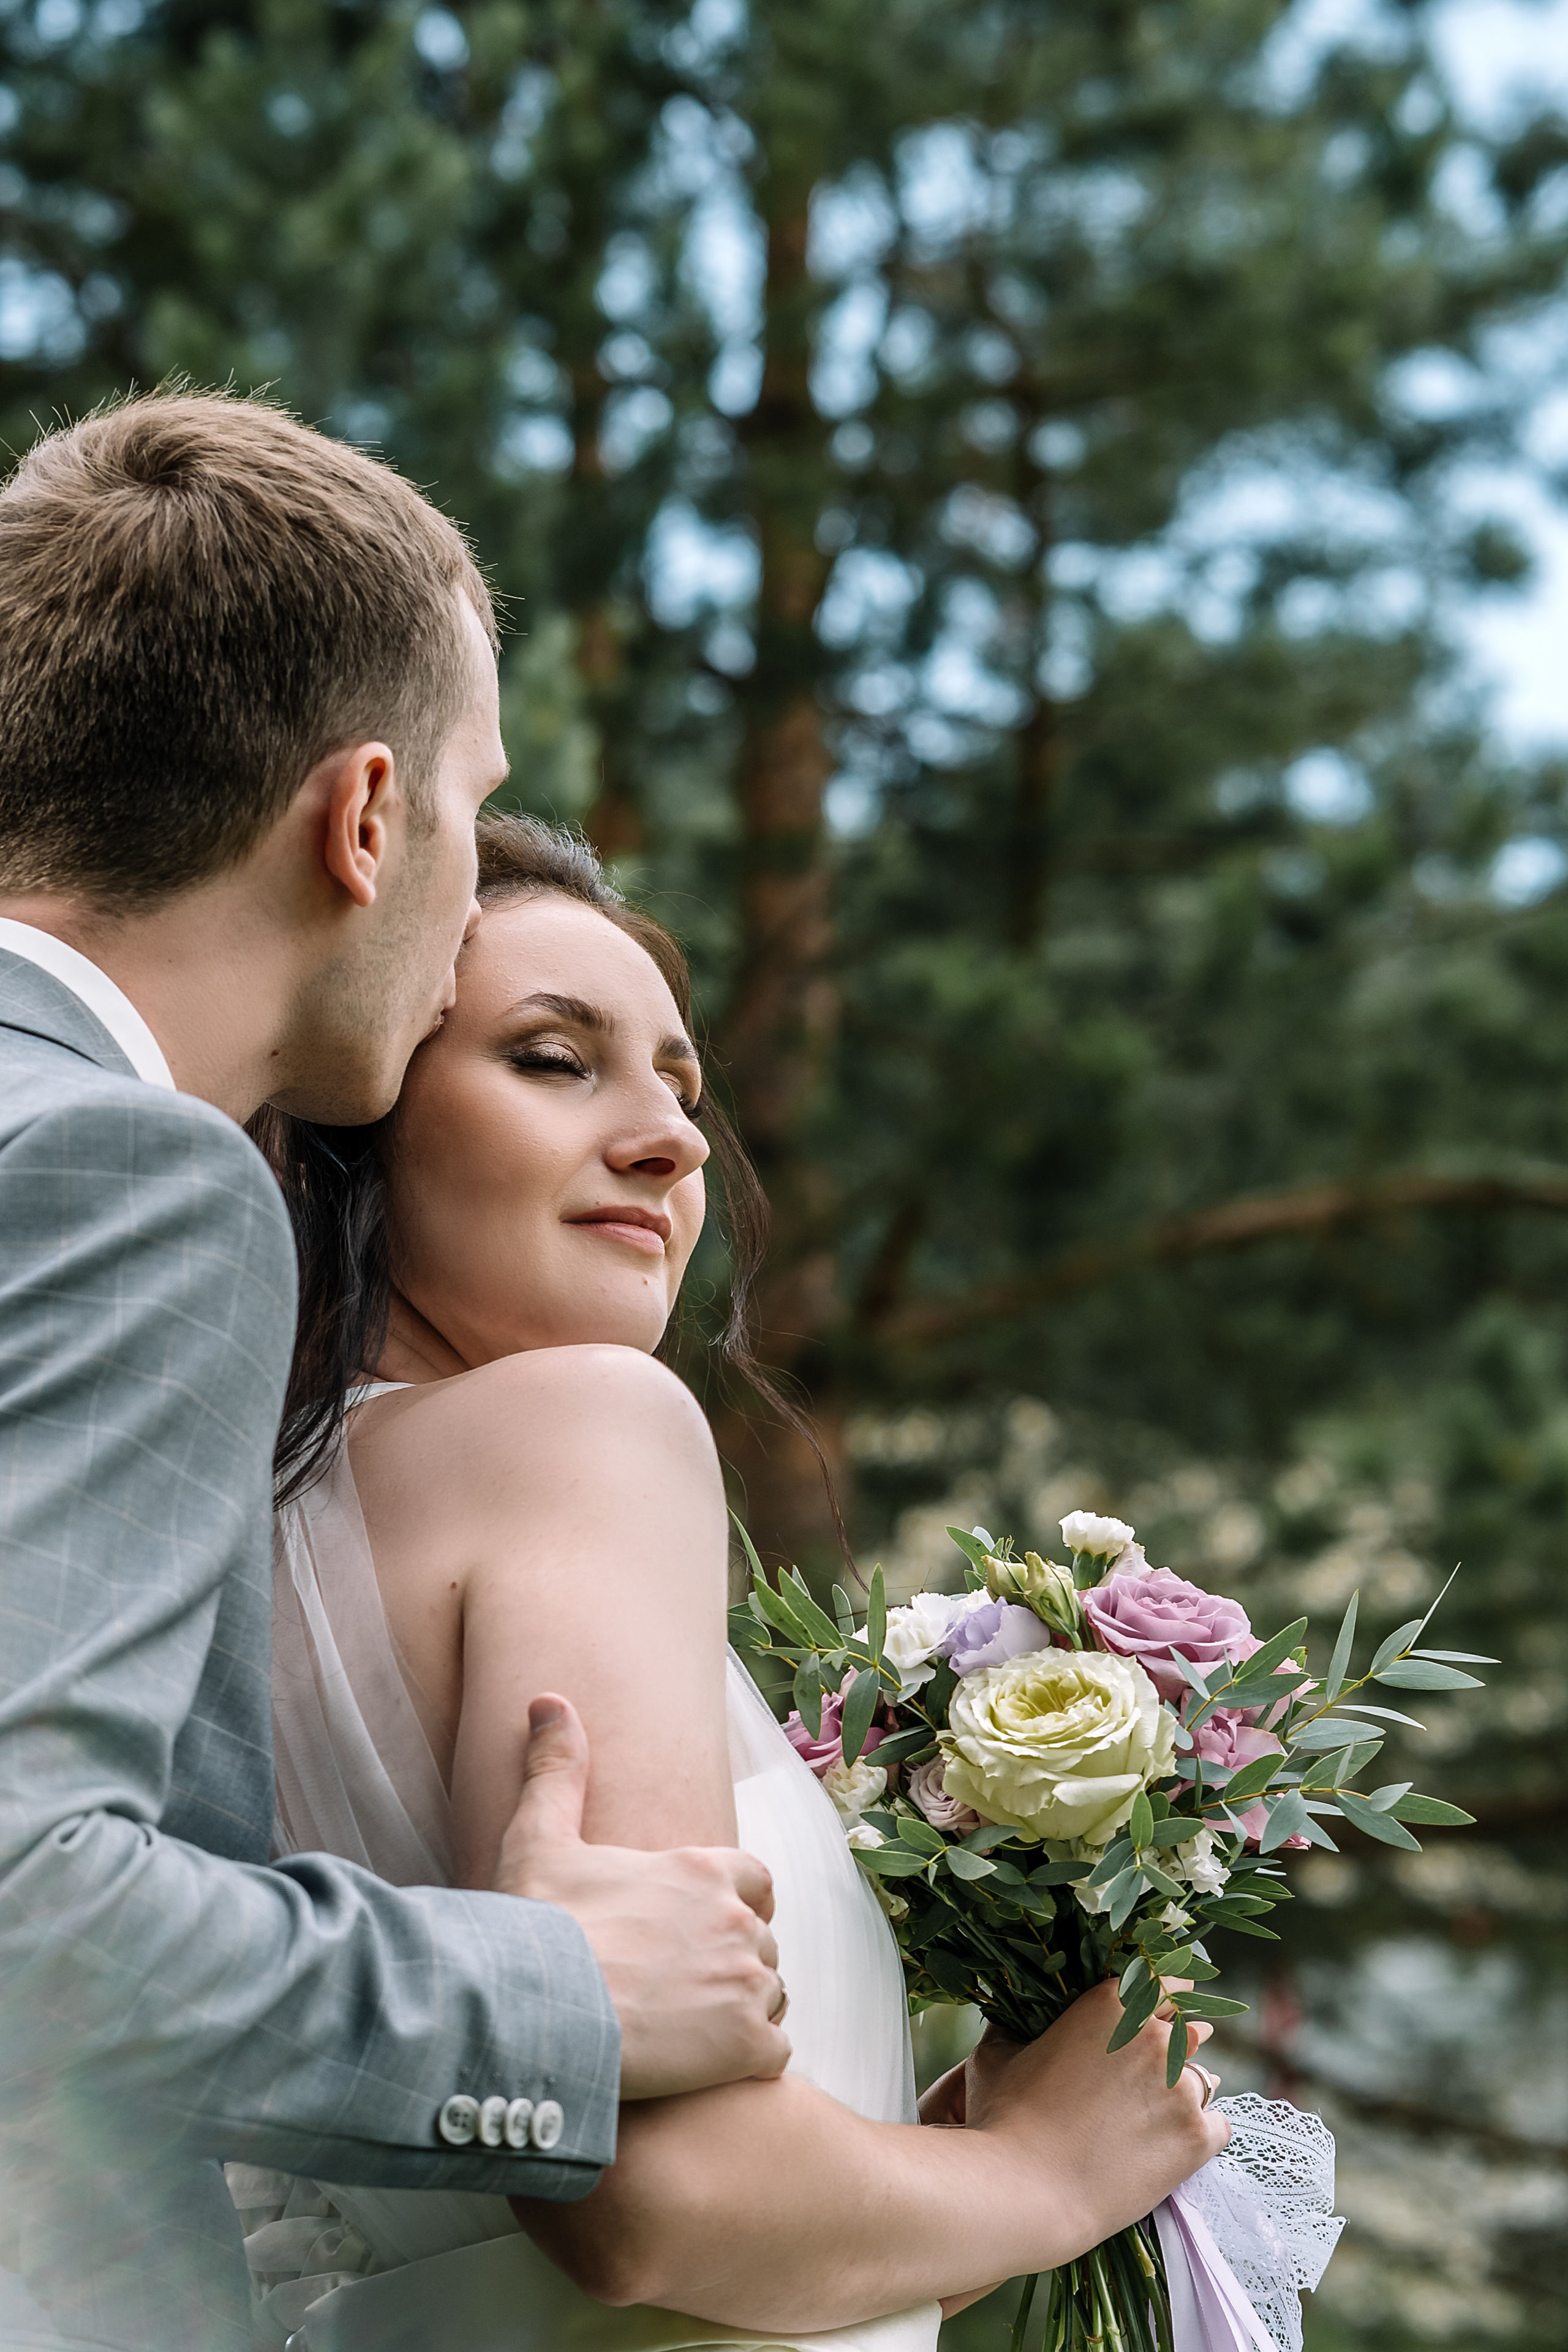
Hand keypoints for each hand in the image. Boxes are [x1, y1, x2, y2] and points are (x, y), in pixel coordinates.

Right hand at [495, 1694, 790, 2099]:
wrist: (537, 2013)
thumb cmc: (538, 1927)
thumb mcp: (541, 1837)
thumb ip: (557, 1770)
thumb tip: (549, 1702)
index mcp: (702, 1870)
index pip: (756, 1880)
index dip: (739, 1902)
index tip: (706, 1926)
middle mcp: (737, 1919)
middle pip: (761, 1941)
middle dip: (732, 1962)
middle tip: (682, 1989)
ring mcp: (747, 1982)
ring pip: (771, 1995)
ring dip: (742, 2011)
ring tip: (690, 2030)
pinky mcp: (747, 2045)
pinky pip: (775, 2051)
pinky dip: (748, 2061)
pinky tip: (704, 2066)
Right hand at [957, 1984, 1228, 2247]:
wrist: (1025, 2192)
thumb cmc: (1004, 2120)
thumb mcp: (999, 2054)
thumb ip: (1017, 2024)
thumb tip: (1013, 2012)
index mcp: (1112, 2005)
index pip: (1165, 1979)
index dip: (1165, 1995)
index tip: (1161, 2011)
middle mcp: (1156, 2037)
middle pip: (1191, 2029)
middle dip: (1179, 2044)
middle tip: (1155, 2070)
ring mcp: (1181, 2087)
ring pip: (1205, 2078)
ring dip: (1187, 2090)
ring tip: (1158, 2115)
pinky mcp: (1197, 2137)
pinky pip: (1218, 2126)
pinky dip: (1200, 2133)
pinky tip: (1173, 2145)